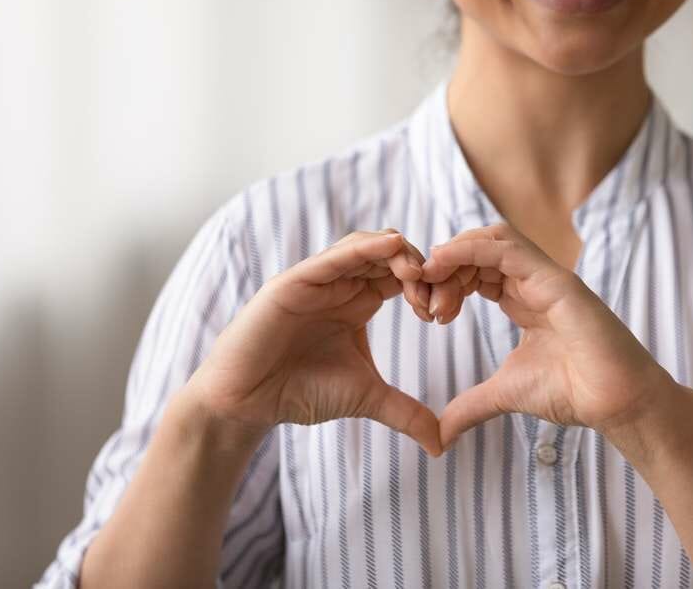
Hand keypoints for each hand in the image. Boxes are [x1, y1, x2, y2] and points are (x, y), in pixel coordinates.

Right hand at [187, 228, 442, 455]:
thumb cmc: (301, 392)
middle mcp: (341, 284)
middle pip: (390, 256)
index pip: (403, 277)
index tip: (444, 313)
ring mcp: (318, 279)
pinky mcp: (294, 281)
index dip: (430, 286)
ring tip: (420, 273)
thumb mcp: (366, 397)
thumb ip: (405, 413)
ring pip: (365, 247)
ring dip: (398, 253)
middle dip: (420, 268)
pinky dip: (363, 248)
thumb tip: (442, 445)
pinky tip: (392, 247)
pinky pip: (333, 256)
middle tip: (439, 294)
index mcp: (360, 301)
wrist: (248, 403)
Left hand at [420, 223, 674, 450]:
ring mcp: (546, 277)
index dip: (447, 282)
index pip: (477, 271)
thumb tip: (441, 434)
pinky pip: (506, 248)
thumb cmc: (574, 393)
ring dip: (454, 253)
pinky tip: (443, 263)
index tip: (427, 312)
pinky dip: (469, 248)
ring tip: (429, 276)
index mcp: (524, 299)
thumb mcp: (505, 393)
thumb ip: (471, 406)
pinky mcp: (555, 279)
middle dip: (445, 269)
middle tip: (425, 301)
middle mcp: (534, 282)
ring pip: (492, 239)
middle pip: (479, 250)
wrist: (616, 403)